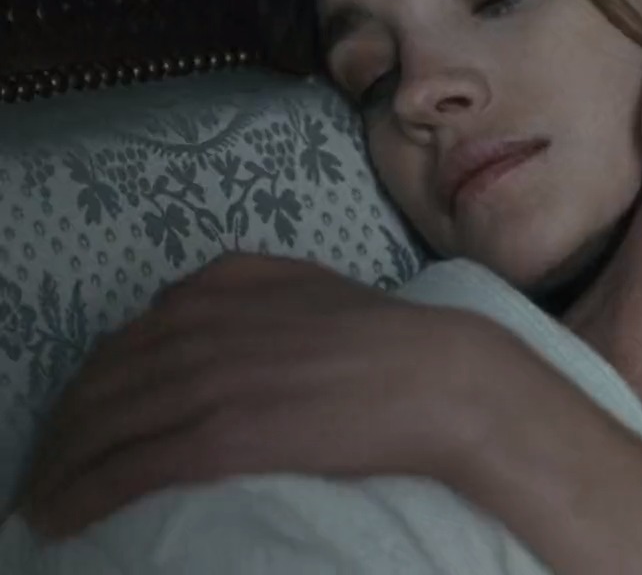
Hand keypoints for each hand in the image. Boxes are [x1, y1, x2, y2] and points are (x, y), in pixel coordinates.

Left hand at [22, 253, 556, 537]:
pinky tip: (56, 517)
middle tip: (49, 471)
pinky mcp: (216, 437)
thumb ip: (252, 285)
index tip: (79, 425)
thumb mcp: (314, 286)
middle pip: (97, 386)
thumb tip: (197, 302)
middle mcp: (195, 327)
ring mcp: (203, 382)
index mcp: (217, 289)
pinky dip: (79, 495)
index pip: (122, 343)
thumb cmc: (392, 337)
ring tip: (41, 502)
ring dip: (58, 469)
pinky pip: (124, 470)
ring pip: (98, 428)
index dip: (88, 390)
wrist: (439, 378)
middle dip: (62, 433)